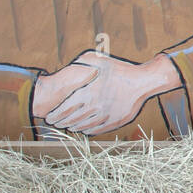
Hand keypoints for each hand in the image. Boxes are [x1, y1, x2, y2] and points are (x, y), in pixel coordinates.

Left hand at [45, 51, 181, 135]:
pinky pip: (97, 129)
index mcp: (89, 92)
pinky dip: (88, 131)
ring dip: (73, 128)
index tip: (49, 116)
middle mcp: (95, 106)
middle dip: (61, 123)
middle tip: (55, 124)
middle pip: (72, 119)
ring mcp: (105, 115)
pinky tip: (83, 130)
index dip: (55, 114)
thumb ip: (81, 62)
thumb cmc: (120, 69)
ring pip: (84, 126)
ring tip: (67, 127)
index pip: (65, 108)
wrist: (143, 81)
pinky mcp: (115, 121)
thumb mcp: (99, 60)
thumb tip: (69, 64)